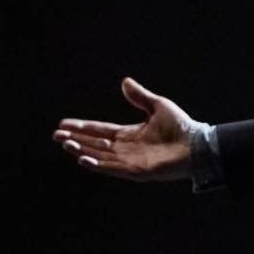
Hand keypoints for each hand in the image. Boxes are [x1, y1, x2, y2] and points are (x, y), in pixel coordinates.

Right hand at [52, 77, 196, 180]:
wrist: (197, 144)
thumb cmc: (181, 126)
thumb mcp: (158, 106)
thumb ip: (140, 97)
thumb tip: (124, 81)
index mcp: (130, 134)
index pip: (100, 131)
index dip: (82, 127)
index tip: (64, 124)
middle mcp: (126, 148)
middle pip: (95, 144)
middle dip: (76, 140)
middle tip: (56, 135)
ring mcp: (130, 161)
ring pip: (99, 156)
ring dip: (81, 150)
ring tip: (64, 144)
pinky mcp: (135, 171)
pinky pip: (111, 168)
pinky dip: (96, 164)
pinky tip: (82, 159)